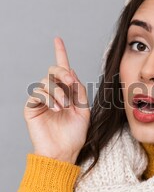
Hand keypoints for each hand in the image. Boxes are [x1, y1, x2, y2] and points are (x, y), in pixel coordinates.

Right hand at [24, 37, 89, 163]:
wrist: (64, 152)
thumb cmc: (74, 134)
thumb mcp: (84, 110)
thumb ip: (79, 91)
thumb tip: (71, 72)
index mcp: (67, 92)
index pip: (63, 70)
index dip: (60, 53)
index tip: (58, 39)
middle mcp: (53, 93)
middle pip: (53, 71)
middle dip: (63, 72)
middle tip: (71, 81)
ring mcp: (41, 100)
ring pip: (46, 82)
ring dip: (58, 91)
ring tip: (64, 106)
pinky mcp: (32, 107)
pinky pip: (38, 93)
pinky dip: (49, 98)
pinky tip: (56, 109)